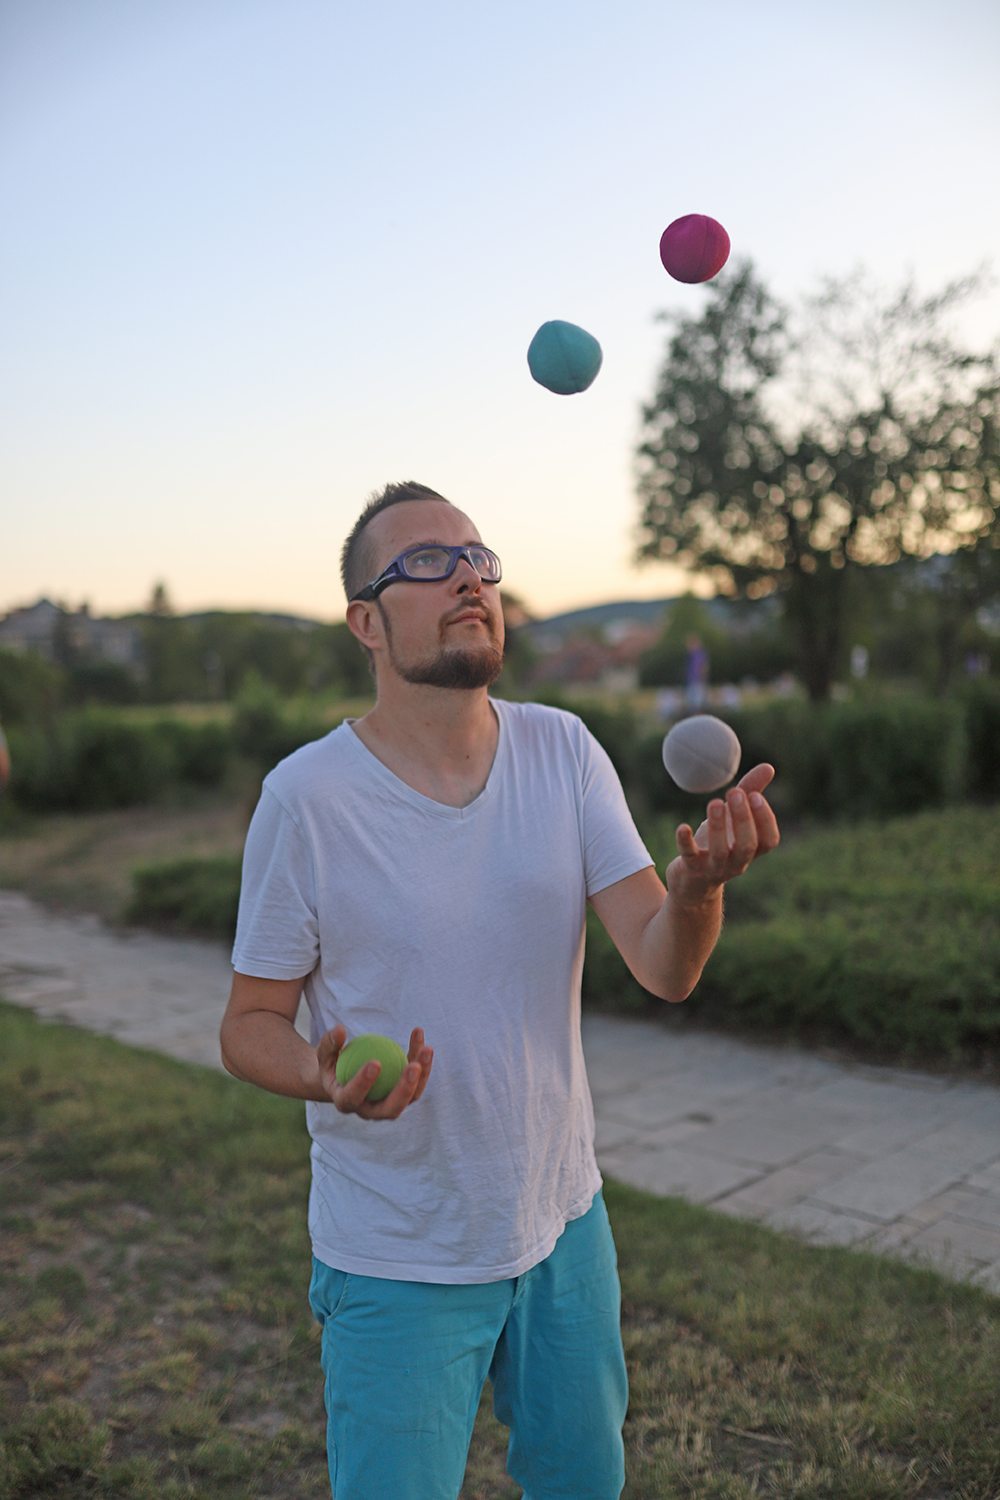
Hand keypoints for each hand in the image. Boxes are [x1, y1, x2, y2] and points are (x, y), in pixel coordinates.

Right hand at [316, 1026, 433, 1119]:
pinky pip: (416, 1081)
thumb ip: (329, 1044)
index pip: (354, 1097)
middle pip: (390, 1109)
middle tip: (414, 1066)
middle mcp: (369, 1111)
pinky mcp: (403, 1096)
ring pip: (410, 1097)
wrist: (344, 1079)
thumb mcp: (324, 1054)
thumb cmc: (332, 1065)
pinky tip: (420, 1037)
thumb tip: (339, 1030)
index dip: (364, 1083)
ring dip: (422, 1075)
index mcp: (346, 1102)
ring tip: (427, 1049)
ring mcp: (388, 1106)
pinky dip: (422, 1061)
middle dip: (404, 1090)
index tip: (375, 1063)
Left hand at [666, 763, 779, 904]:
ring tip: (714, 802)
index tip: (755, 795)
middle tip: (734, 792)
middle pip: (747, 846)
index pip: (769, 840)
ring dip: (717, 827)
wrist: (693, 880)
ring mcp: (714, 867)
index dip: (765, 820)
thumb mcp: (735, 817)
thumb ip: (751, 792)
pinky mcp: (691, 868)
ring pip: (720, 852)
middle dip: (743, 819)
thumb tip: (769, 767)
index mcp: (752, 850)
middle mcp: (737, 862)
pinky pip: (689, 856)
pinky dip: (685, 842)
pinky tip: (683, 826)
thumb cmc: (720, 842)